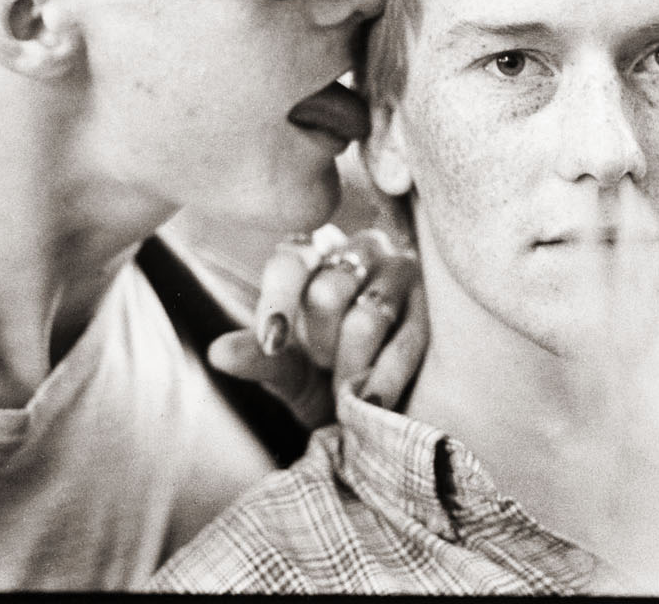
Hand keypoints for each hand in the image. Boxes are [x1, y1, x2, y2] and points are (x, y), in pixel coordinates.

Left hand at [206, 225, 426, 428]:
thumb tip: (218, 353)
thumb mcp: (291, 374)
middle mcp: (359, 249)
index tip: (274, 345)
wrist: (392, 408)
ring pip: (368, 316)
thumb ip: (261, 359)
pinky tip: (376, 402)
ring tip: (351, 391)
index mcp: (313, 254)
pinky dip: (386, 377)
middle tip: (325, 370)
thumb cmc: (331, 381)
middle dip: (321, 346)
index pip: (289, 262)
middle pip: (329, 290)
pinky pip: (409, 339)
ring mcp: (404, 269)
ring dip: (352, 367)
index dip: (278, 304)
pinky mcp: (440, 301)